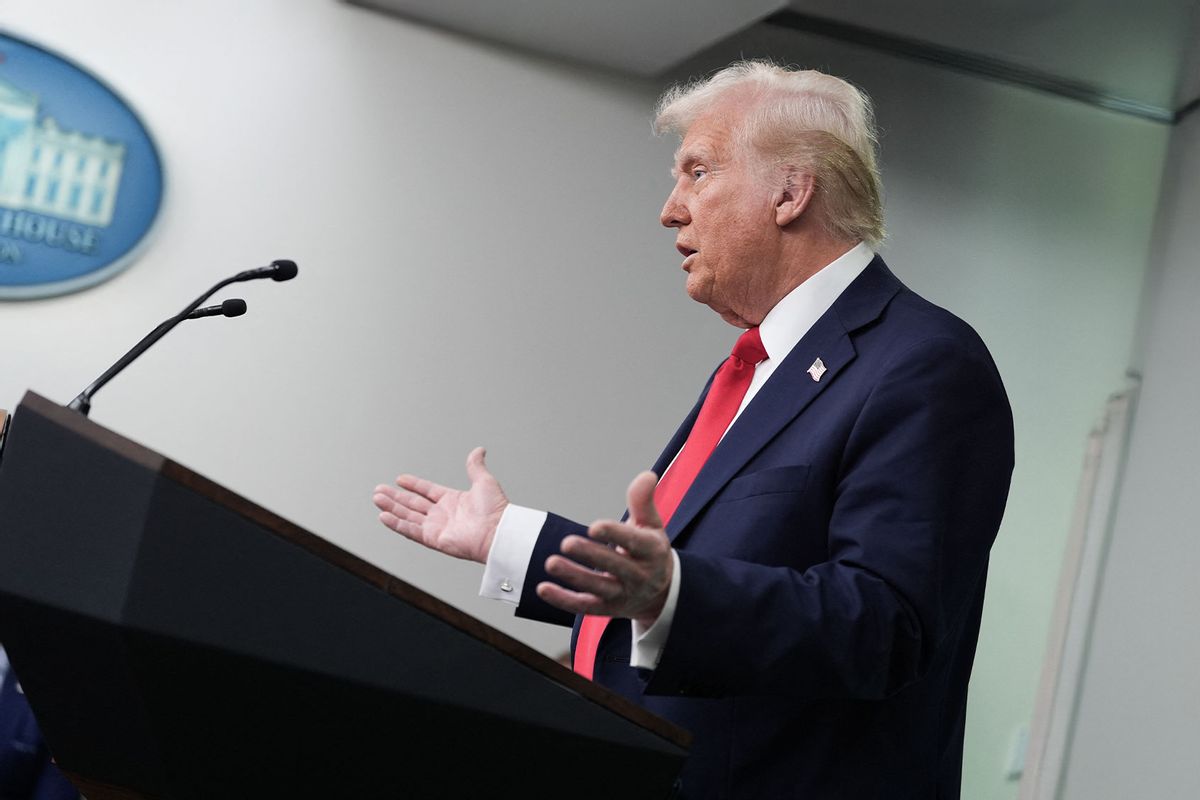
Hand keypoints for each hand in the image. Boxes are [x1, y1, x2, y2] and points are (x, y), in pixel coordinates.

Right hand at [373, 447, 507, 563]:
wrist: (498, 532)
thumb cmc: (496, 510)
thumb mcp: (484, 481)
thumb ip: (475, 466)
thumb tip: (479, 450)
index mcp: (453, 501)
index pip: (427, 491)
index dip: (413, 485)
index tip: (399, 479)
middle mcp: (443, 514)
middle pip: (413, 504)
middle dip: (395, 497)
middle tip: (379, 490)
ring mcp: (437, 527)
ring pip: (408, 516)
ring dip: (392, 508)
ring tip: (377, 499)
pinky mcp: (434, 539)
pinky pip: (411, 531)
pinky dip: (397, 524)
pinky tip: (384, 516)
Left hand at [537, 470, 672, 626]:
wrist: (659, 593)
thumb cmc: (649, 551)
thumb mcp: (652, 525)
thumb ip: (643, 501)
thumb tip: (647, 476)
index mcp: (652, 551)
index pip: (635, 542)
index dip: (615, 534)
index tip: (594, 526)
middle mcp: (640, 576)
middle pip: (614, 566)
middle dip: (591, 555)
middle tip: (566, 542)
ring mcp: (622, 595)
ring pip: (597, 587)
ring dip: (573, 576)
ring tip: (551, 563)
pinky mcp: (605, 609)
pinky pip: (583, 606)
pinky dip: (563, 599)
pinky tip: (543, 588)